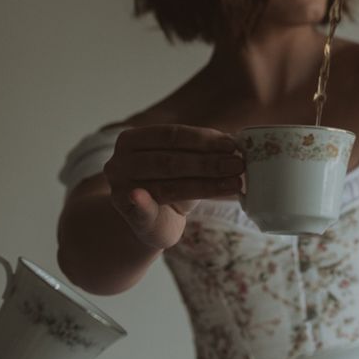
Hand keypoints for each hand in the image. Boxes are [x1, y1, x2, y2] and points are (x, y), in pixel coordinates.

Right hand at [103, 125, 243, 250]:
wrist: (150, 224)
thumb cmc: (170, 186)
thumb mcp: (183, 164)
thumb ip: (199, 151)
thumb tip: (234, 139)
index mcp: (132, 139)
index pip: (172, 135)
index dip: (203, 139)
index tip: (232, 145)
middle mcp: (120, 161)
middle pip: (171, 160)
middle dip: (209, 162)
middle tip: (238, 164)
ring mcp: (120, 188)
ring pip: (168, 185)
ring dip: (205, 184)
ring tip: (234, 182)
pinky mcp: (126, 213)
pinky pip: (142, 209)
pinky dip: (146, 204)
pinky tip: (159, 202)